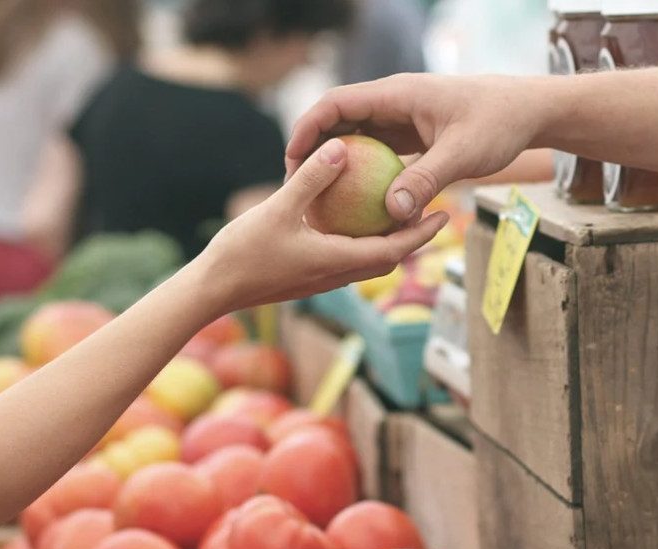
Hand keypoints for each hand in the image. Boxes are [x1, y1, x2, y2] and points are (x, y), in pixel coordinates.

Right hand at [199, 137, 449, 313]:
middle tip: (432, 212)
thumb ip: (311, 179)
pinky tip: (351, 220)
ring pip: (367, 261)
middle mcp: (336, 275)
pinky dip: (360, 241)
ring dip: (387, 242)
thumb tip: (341, 147)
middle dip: (413, 238)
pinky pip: (345, 258)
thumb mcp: (278, 209)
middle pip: (388, 258)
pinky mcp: (307, 277)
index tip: (445, 215)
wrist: (212, 291)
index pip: (395, 250)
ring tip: (398, 213)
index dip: (422, 234)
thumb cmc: (243, 253)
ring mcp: (321, 279)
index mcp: (338, 261)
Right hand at [286, 74, 545, 223]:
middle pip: (340, 121)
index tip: (292, 159)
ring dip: (338, 164)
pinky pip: (379, 153)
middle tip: (297, 186)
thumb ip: (426, 181)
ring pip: (358, 138)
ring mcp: (402, 119)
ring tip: (319, 198)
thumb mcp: (462, 154)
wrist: (527, 112)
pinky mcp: (413, 136)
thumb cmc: (498, 123)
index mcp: (397, 95)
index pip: (337, 104)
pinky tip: (358, 205)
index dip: (308, 128)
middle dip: (315, 150)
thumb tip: (392, 213)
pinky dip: (365, 174)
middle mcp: (394, 103)